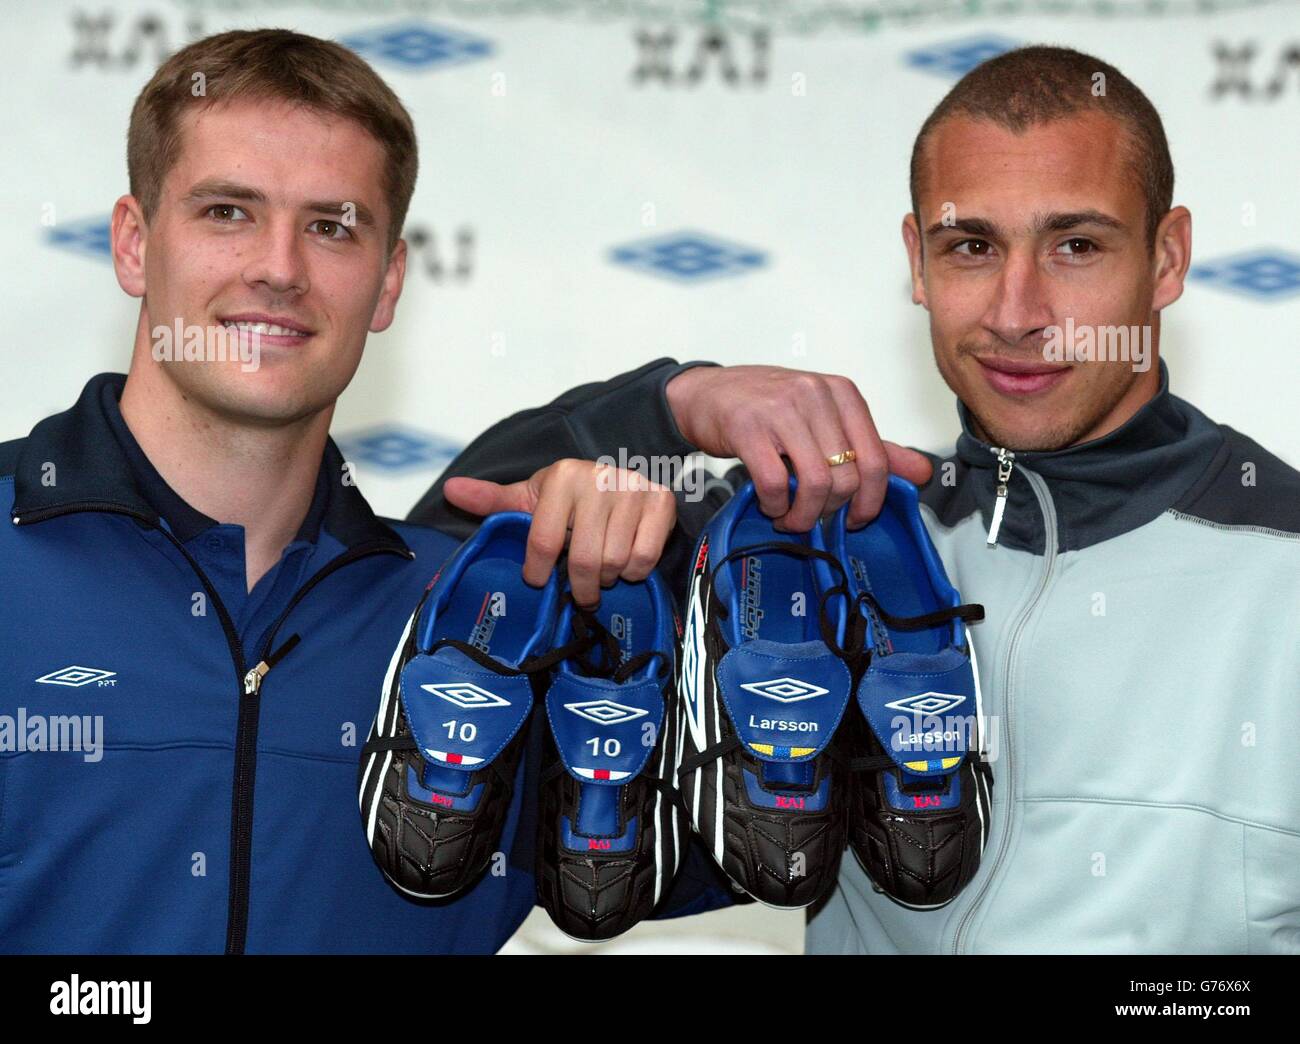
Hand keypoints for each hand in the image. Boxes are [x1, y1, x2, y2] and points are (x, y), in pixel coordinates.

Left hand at [443, 459, 675, 607]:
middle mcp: (599, 478)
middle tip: (579, 590)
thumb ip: (493, 501)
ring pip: (615, 563)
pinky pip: (644, 558)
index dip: (538, 570)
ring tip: (601, 571)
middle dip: (579, 586)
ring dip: (607, 578)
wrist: (626, 476)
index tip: (539, 578)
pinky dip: (634, 571)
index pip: (542, 541)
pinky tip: (625, 562)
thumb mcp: (532, 497)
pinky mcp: (662, 502)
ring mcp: (633, 489)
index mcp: (563, 476)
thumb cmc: (570, 497)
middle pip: (583, 559)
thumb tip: (450, 490)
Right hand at [666, 365, 932, 530]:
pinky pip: (774, 483)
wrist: (707, 393)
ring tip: (790, 517)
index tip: (854, 518)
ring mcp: (781, 410)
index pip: (876, 459)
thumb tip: (923, 472)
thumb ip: (872, 447)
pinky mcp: (748, 428)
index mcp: (842, 393)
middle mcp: (816, 396)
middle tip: (814, 516)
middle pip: (846, 477)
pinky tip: (770, 505)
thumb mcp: (824, 419)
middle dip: (831, 510)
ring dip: (804, 514)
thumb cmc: (766, 407)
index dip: (870, 500)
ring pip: (815, 483)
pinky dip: (775, 505)